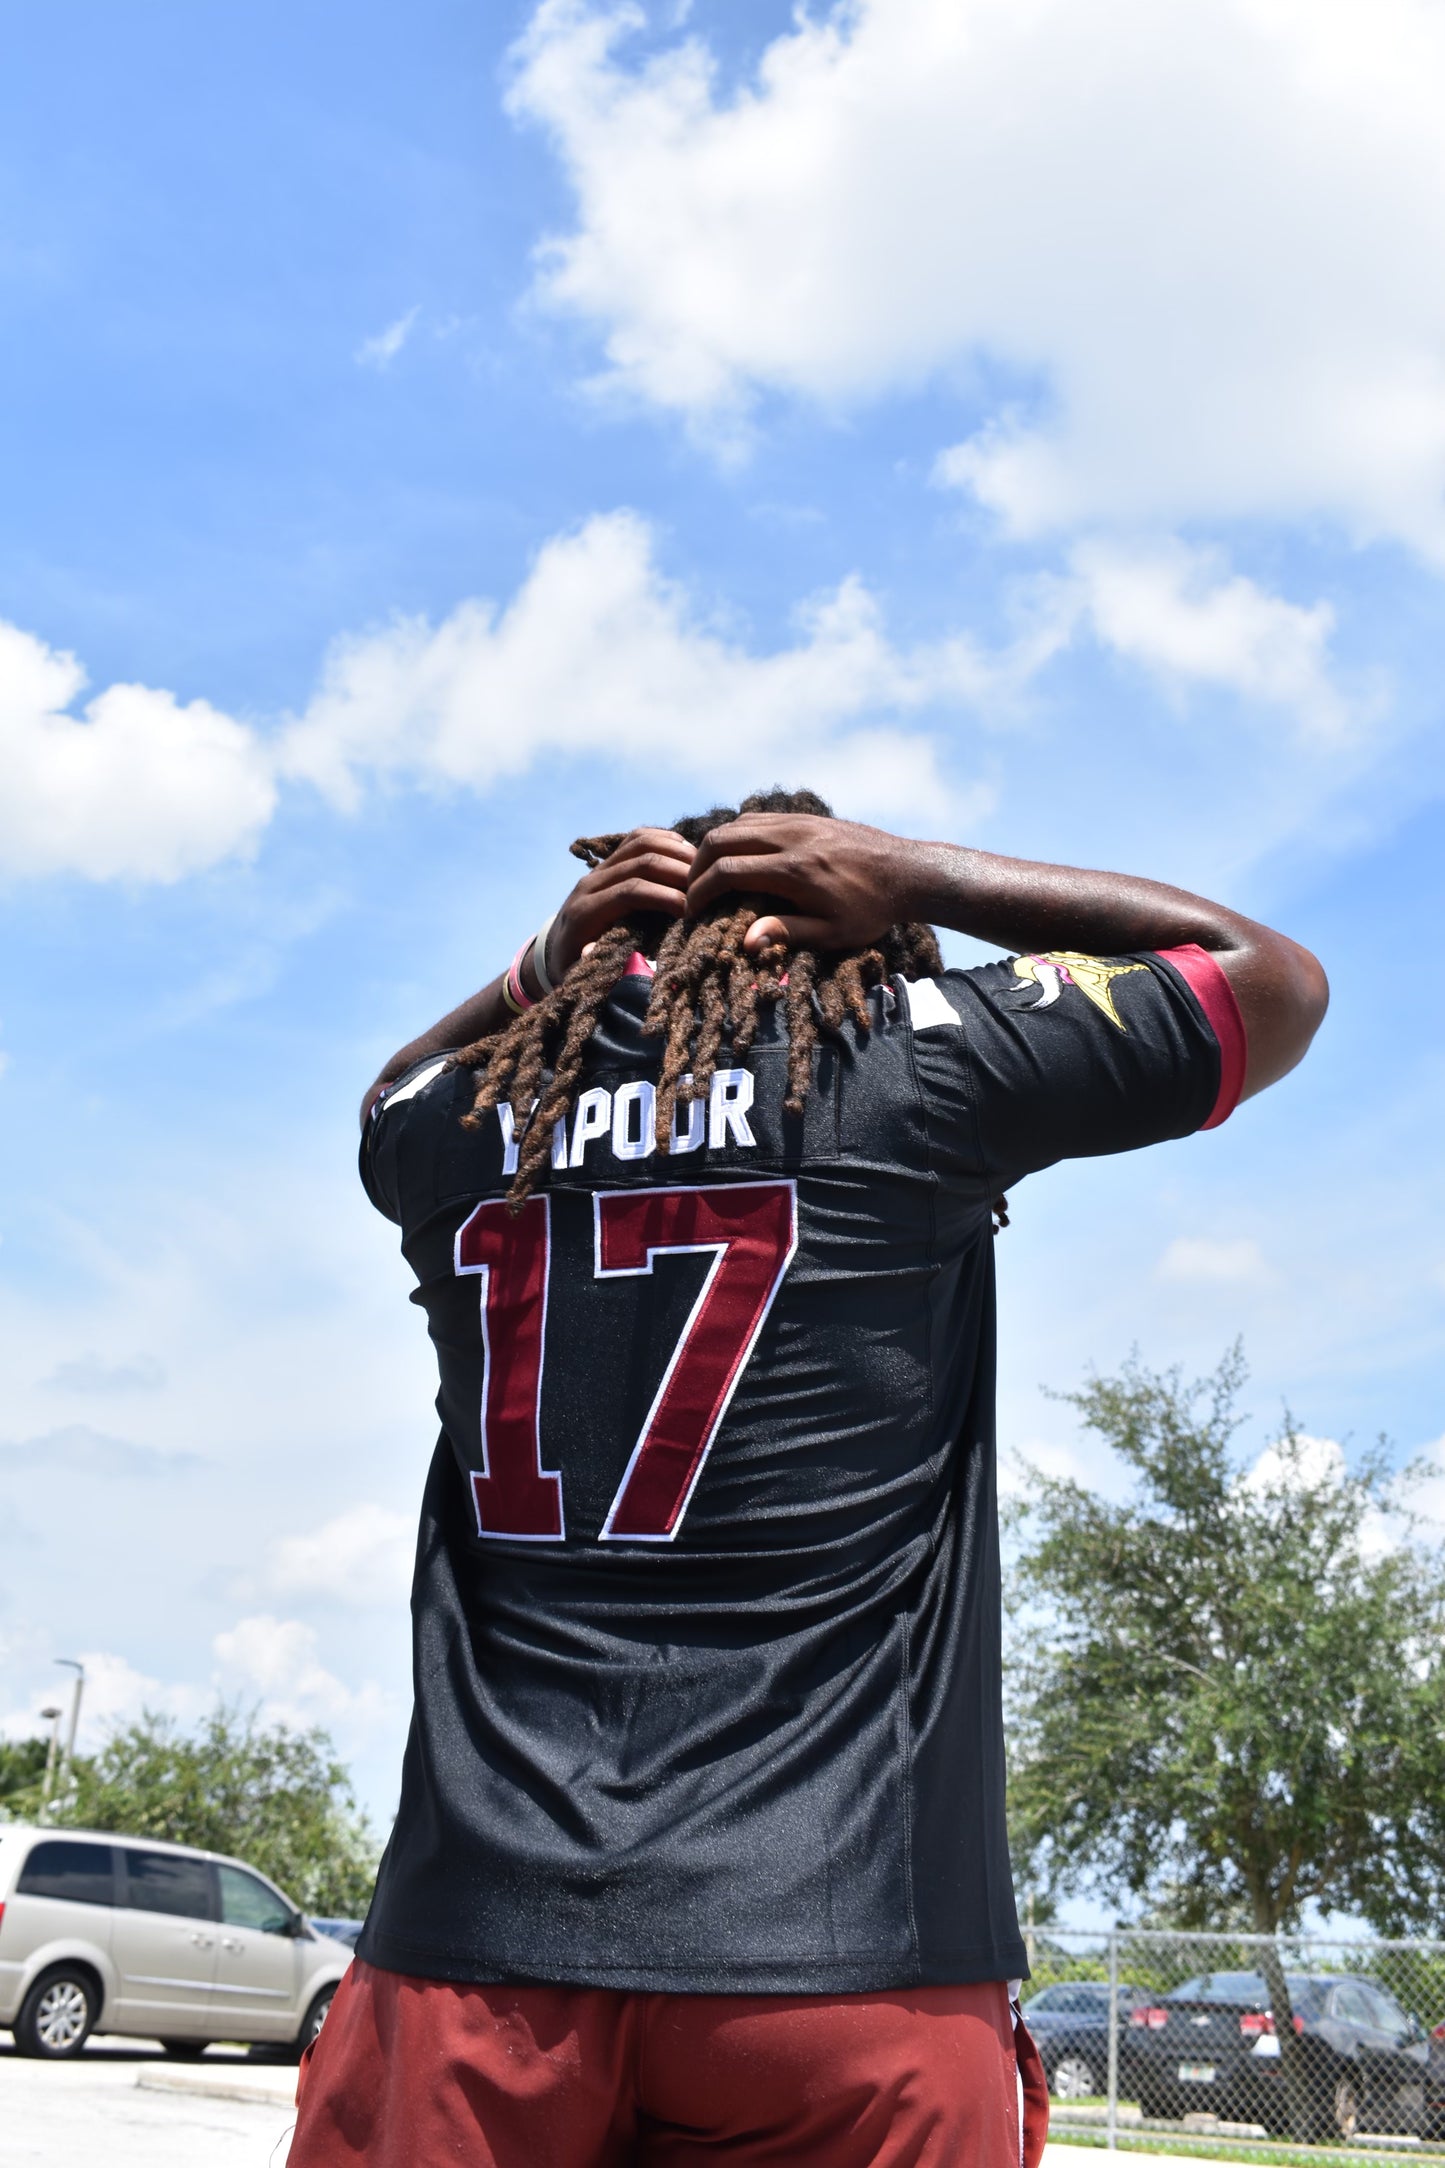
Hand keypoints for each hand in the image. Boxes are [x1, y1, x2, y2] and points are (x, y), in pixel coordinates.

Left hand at [544, 828, 695, 980]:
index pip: (630, 892)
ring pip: (640, 842)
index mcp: (585, 913)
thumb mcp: (582, 975)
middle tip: (706, 889)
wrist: (556, 949)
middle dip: (677, 873)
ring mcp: (599, 869)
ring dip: (675, 853)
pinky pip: (638, 839)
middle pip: (639, 861)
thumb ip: (597, 965)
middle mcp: (590, 884)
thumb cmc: (576, 969)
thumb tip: (609, 957)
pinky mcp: (608, 862)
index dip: (664, 897)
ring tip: (702, 871)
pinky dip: (667, 841)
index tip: (691, 911)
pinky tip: (689, 855)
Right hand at [685, 813, 930, 954]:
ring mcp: (798, 822)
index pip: (727, 872)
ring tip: (710, 875)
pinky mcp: (805, 817)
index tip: (692, 910)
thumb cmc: (871, 910)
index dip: (700, 891)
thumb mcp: (832, 933)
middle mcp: (791, 839)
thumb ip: (787, 933)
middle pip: (722, 840)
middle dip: (697, 866)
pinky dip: (737, 835)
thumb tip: (745, 942)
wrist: (906, 871)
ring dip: (715, 848)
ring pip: (737, 824)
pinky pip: (758, 819)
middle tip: (693, 891)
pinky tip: (737, 857)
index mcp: (794, 871)